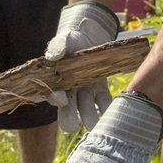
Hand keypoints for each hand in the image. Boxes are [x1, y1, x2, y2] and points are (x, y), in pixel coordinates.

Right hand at [45, 1, 119, 131]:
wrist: (90, 36)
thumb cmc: (71, 39)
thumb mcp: (64, 39)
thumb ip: (58, 46)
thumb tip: (52, 56)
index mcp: (57, 81)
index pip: (52, 94)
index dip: (55, 98)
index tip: (61, 99)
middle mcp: (70, 91)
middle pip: (67, 109)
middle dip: (69, 119)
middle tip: (73, 127)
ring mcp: (85, 91)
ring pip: (85, 108)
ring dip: (89, 116)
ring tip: (92, 123)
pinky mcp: (100, 88)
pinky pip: (103, 101)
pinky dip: (106, 107)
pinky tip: (110, 111)